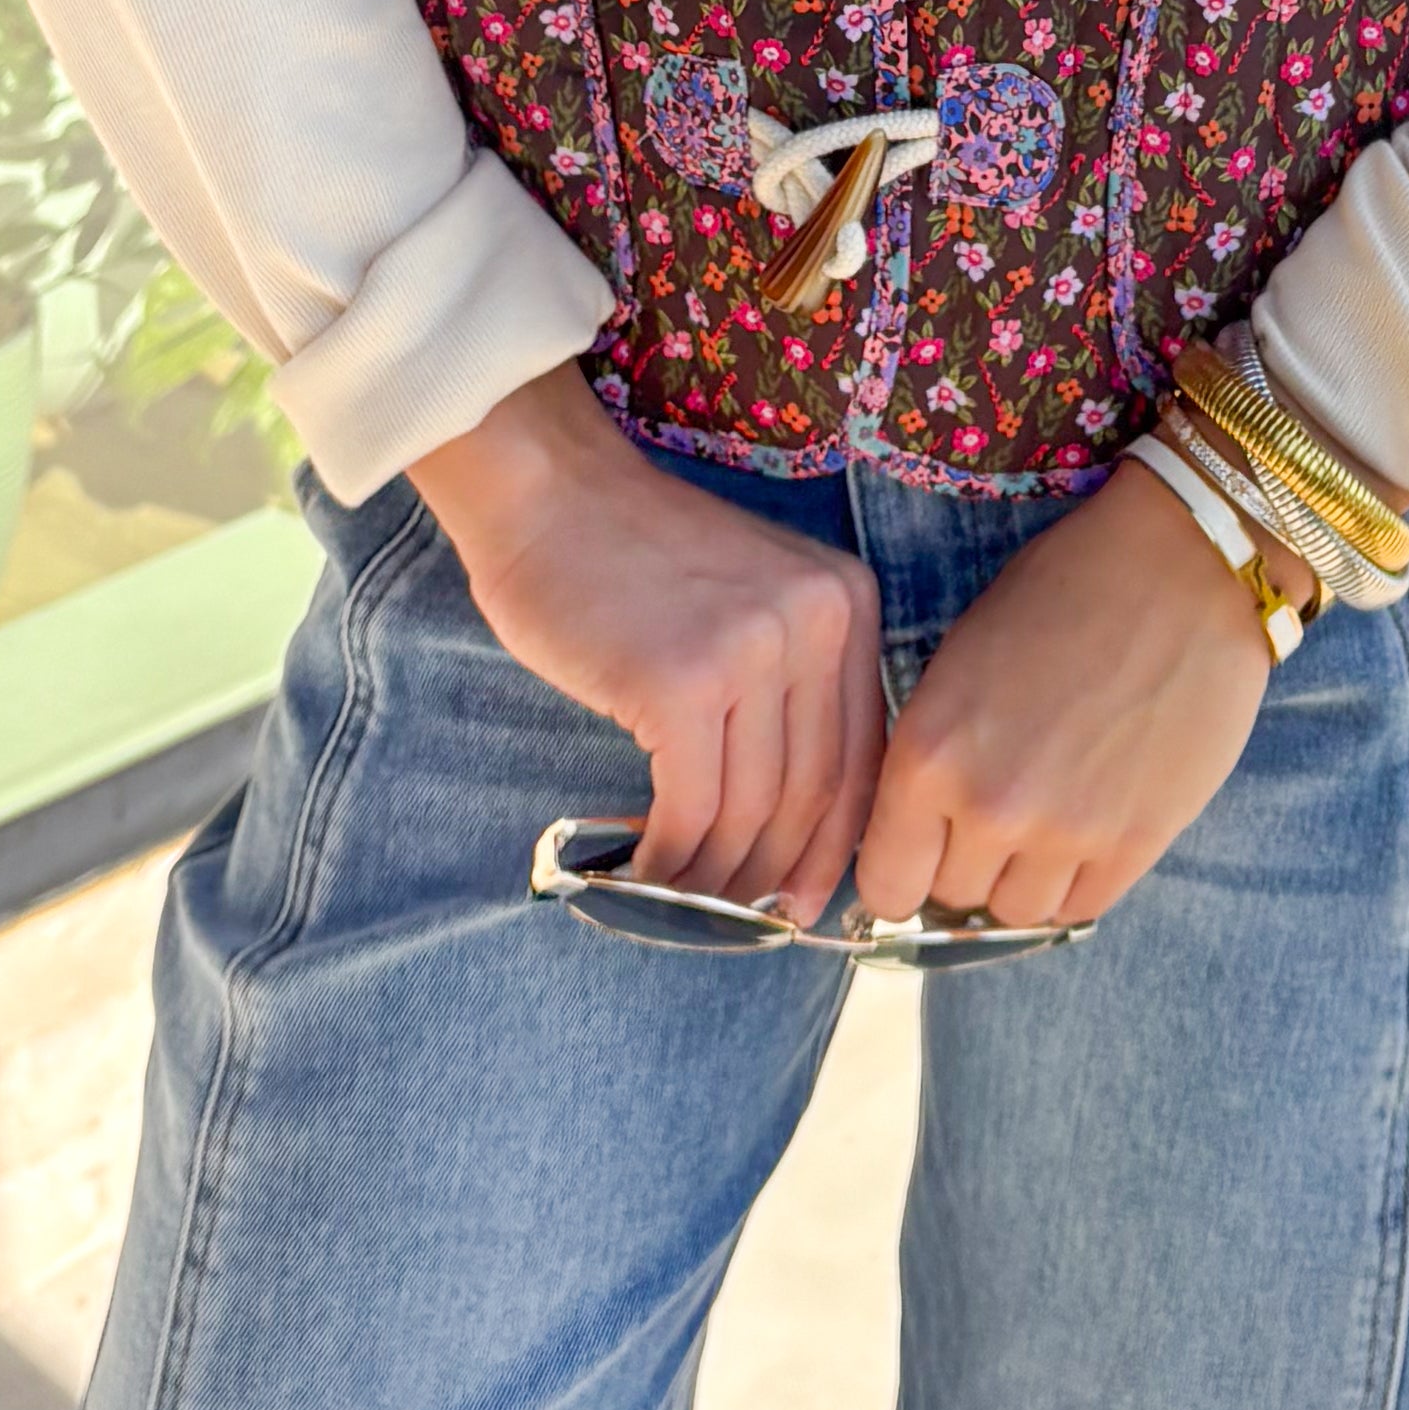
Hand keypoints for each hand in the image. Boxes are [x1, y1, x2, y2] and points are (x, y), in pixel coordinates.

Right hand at [412, 364, 884, 925]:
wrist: (547, 492)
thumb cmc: (633, 555)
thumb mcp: (752, 597)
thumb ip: (788, 684)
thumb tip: (795, 824)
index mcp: (846, 602)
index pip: (861, 753)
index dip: (833, 843)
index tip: (804, 898)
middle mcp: (817, 621)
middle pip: (814, 790)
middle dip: (775, 870)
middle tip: (739, 916)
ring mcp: (752, 648)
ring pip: (752, 808)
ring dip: (716, 873)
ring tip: (682, 898)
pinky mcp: (680, 682)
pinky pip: (690, 807)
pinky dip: (670, 857)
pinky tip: (643, 871)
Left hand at [852, 459, 1274, 931]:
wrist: (1179, 568)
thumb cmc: (1061, 591)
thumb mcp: (960, 661)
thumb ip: (934, 755)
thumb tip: (921, 832)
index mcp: (928, 754)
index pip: (886, 881)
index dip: (903, 866)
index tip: (922, 849)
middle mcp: (988, 807)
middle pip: (952, 897)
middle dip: (965, 862)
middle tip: (995, 811)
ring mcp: (1066, 833)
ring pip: (1017, 912)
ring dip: (1022, 875)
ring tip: (1046, 813)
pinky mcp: (1137, 843)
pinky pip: (1082, 908)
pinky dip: (1076, 879)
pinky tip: (1087, 826)